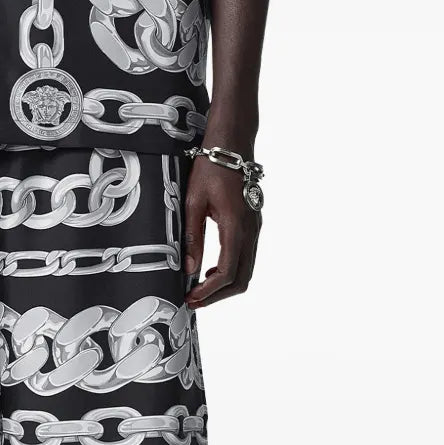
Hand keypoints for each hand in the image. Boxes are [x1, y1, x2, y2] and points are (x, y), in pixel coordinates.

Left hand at [183, 157, 261, 308]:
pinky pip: (246, 258)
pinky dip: (230, 272)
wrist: (233, 144)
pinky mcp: (253, 226)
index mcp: (236, 226)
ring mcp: (255, 229)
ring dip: (224, 286)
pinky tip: (211, 270)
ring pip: (246, 271)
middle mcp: (251, 231)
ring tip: (199, 288)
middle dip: (218, 295)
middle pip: (241, 279)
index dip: (209, 292)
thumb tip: (189, 268)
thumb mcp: (193, 202)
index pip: (227, 272)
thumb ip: (192, 237)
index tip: (191, 298)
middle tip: (193, 299)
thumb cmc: (211, 168)